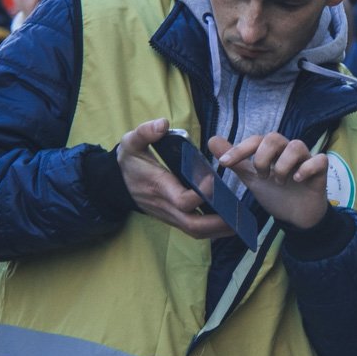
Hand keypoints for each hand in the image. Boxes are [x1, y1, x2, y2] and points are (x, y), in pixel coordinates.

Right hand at [117, 119, 234, 239]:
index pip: (182, 200)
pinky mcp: (174, 218)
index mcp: (160, 187)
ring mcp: (170, 215)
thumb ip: (145, 132)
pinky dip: (212, 230)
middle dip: (217, 224)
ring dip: (218, 230)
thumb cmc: (129, 162)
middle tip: (240, 217)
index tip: (214, 181)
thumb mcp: (131, 143)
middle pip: (193, 225)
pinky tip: (230, 224)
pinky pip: (194, 229)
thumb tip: (163, 124)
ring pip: (195, 231)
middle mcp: (167, 206)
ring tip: (241, 224)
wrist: (115, 184)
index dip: (200, 195)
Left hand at [210, 133, 328, 228]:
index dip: (239, 149)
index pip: (255, 140)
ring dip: (282, 165)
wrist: (296, 216)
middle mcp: (288, 151)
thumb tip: (212, 140)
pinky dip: (306, 169)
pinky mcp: (320, 172)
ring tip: (279, 182)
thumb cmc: (276, 193)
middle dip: (262, 158)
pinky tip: (297, 180)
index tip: (224, 163)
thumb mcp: (252, 178)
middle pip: (275, 138)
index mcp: (272, 151)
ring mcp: (306, 160)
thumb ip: (236, 161)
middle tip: (262, 177)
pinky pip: (319, 160)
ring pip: (296, 146)